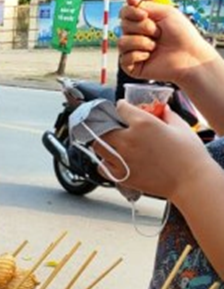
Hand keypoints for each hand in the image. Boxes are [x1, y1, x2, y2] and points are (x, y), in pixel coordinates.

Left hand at [94, 100, 209, 199]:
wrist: (190, 181)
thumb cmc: (189, 154)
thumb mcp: (180, 126)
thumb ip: (166, 115)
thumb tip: (161, 109)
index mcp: (143, 123)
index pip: (120, 108)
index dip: (122, 107)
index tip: (123, 109)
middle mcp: (128, 140)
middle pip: (103, 129)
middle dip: (108, 126)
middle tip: (114, 129)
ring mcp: (122, 159)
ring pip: (98, 147)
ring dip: (103, 144)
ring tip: (112, 145)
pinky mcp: (120, 175)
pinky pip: (101, 166)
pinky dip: (104, 162)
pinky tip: (114, 161)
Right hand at [119, 0, 217, 86]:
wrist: (188, 56)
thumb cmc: (181, 34)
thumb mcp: (164, 13)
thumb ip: (145, 6)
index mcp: (142, 22)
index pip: (125, 13)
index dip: (131, 12)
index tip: (144, 15)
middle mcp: (136, 36)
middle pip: (123, 26)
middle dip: (142, 28)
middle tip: (158, 33)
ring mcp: (132, 51)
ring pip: (122, 42)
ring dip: (141, 42)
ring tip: (155, 46)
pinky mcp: (132, 67)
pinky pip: (124, 58)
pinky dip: (138, 55)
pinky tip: (149, 57)